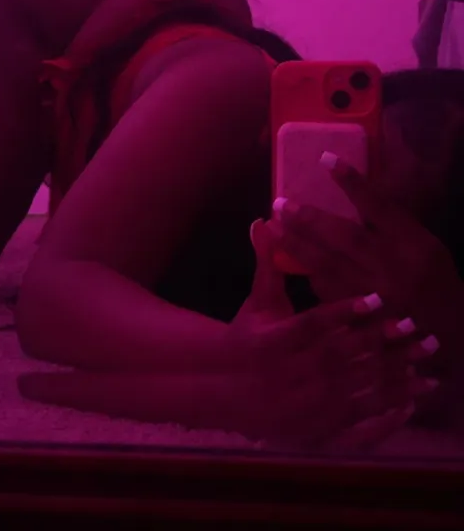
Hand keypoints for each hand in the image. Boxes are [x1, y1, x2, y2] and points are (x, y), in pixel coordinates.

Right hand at [227, 220, 439, 450]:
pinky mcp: (316, 432)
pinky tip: (411, 403)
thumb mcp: (257, 302)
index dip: (342, 312)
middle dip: (378, 340)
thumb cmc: (248, 336)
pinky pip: (356, 430)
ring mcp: (304, 409)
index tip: (375, 298)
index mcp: (271, 343)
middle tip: (414, 324)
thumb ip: (267, 264)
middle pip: (340, 358)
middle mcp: (288, 377)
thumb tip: (262, 221)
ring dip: (391, 376)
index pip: (311, 325)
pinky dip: (385, 418)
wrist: (228, 389)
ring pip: (353, 392)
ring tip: (424, 358)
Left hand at [267, 153, 463, 350]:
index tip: (326, 160)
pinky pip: (327, 290)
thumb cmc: (434, 278)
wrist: (447, 331)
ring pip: (328, 265)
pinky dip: (309, 273)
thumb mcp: (424, 243)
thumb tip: (353, 193)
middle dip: (309, 219)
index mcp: (411, 243)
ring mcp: (373, 293)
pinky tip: (289, 260)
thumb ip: (390, 223)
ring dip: (297, 245)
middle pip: (344, 236)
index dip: (352, 182)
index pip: (379, 205)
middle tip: (280, 203)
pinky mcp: (359, 315)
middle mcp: (391, 266)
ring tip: (274, 228)